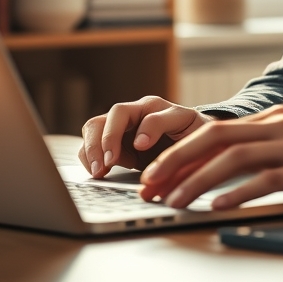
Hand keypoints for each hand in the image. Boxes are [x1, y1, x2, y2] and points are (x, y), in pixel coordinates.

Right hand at [78, 96, 211, 177]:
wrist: (185, 140)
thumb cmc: (191, 138)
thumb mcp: (194, 139)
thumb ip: (178, 145)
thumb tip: (144, 151)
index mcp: (162, 109)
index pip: (152, 115)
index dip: (147, 129)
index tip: (141, 146)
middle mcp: (138, 111)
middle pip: (116, 114)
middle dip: (108, 138)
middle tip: (108, 163)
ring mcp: (121, 123)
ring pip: (96, 125)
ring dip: (93, 148)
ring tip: (98, 172)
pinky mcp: (110, 138)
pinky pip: (91, 140)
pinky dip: (88, 156)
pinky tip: (97, 171)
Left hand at [138, 105, 282, 209]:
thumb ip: (275, 147)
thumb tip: (238, 169)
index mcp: (279, 118)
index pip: (217, 130)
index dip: (181, 151)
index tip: (156, 173)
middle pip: (215, 137)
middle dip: (176, 161)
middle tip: (150, 185)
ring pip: (233, 158)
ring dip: (197, 180)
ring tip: (174, 200)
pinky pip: (265, 179)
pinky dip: (236, 192)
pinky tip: (217, 206)